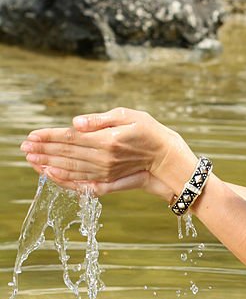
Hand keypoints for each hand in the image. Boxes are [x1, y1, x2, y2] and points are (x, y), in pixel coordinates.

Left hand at [20, 107, 195, 198]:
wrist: (169, 160)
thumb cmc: (150, 132)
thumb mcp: (129, 116)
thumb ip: (100, 120)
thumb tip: (74, 123)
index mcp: (106, 140)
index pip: (70, 138)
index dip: (48, 137)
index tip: (31, 135)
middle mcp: (103, 159)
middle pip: (66, 154)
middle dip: (43, 150)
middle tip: (23, 148)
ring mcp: (104, 173)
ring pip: (70, 169)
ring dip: (48, 165)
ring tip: (31, 160)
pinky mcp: (108, 181)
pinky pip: (81, 182)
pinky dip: (64, 180)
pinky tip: (52, 176)